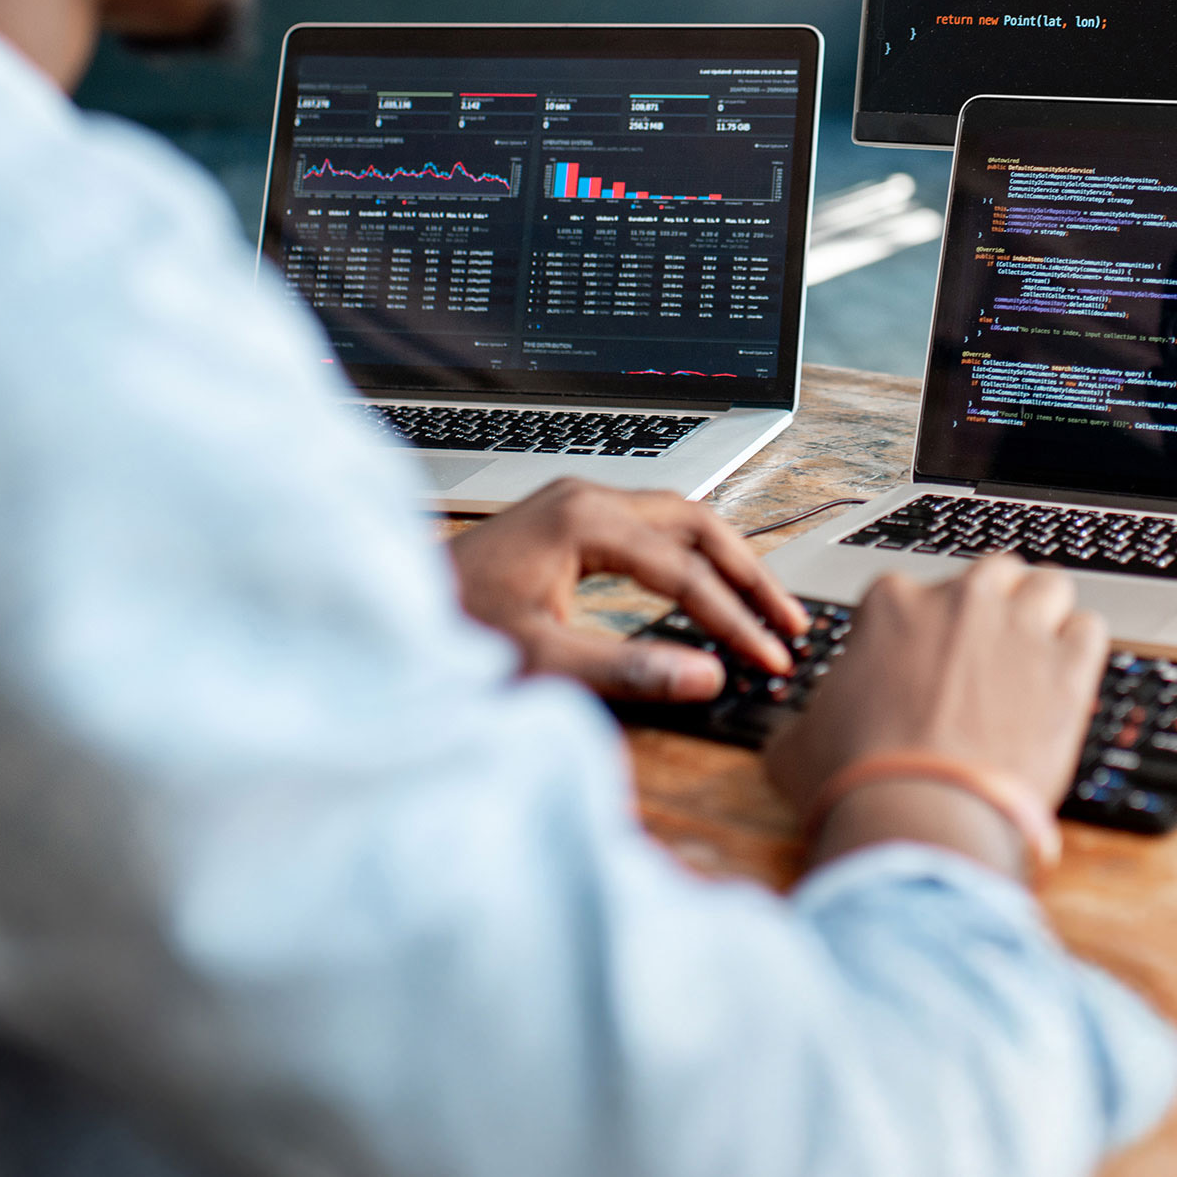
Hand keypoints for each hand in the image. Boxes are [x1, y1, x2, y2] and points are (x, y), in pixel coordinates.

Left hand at [447, 480, 804, 702]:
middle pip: (697, 525)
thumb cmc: (449, 631)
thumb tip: (706, 677)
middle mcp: (584, 499)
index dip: (735, 619)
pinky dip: (689, 558)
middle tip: (790, 625)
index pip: (685, 571)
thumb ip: (627, 669)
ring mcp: (573, 505)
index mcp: (584, 521)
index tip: (770, 659)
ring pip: (677, 521)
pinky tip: (704, 589)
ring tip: (764, 608)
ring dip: (724, 562)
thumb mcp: (540, 660)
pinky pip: (650, 529)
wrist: (386, 612)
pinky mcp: (564, 523)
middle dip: (749, 577)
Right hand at [764, 558, 1106, 877]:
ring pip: (1049, 586)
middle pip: (992, 575)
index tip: (926, 665)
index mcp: (892, 604)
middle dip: (991, 608)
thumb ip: (805, 719)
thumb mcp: (797, 743)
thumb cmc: (855, 780)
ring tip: (1034, 659)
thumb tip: (800, 732)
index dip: (923, 631)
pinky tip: (1066, 682)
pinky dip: (1080, 651)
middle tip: (986, 656)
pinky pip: (1090, 630)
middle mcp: (961, 600)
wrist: (918, 816)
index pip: (915, 593)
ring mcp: (1020, 628)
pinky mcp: (1069, 666)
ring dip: (1043, 615)